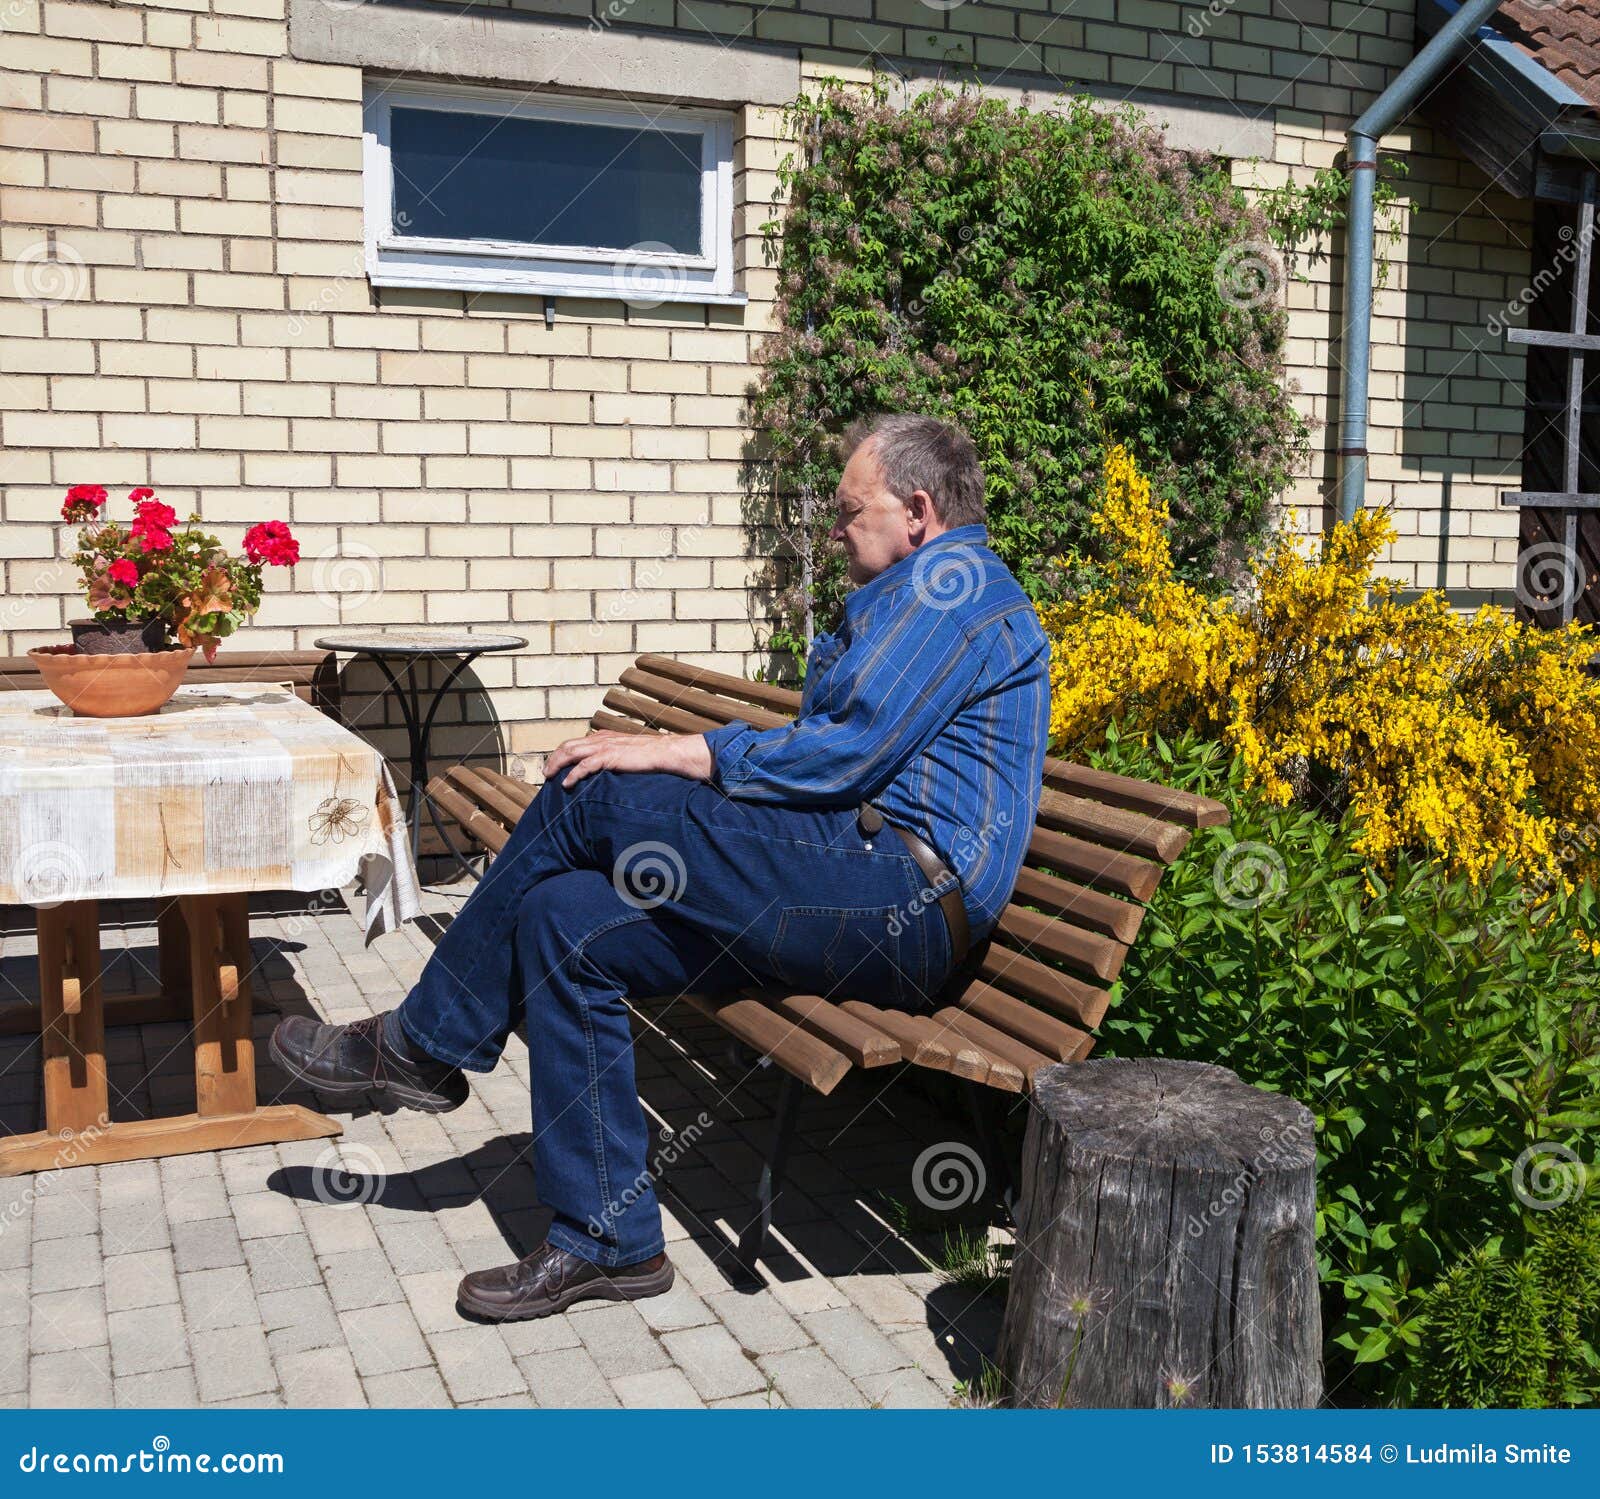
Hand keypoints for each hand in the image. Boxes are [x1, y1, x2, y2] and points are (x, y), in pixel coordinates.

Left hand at [542, 730, 713, 787]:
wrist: (665, 753)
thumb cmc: (649, 756)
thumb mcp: (626, 753)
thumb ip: (613, 756)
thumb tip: (603, 768)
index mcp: (603, 736)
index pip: (575, 742)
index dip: (561, 753)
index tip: (554, 765)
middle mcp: (601, 739)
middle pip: (568, 746)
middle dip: (553, 759)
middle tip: (546, 773)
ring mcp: (604, 747)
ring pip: (571, 753)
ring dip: (557, 765)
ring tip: (549, 777)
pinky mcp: (609, 757)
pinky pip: (584, 766)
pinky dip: (573, 775)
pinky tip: (566, 784)